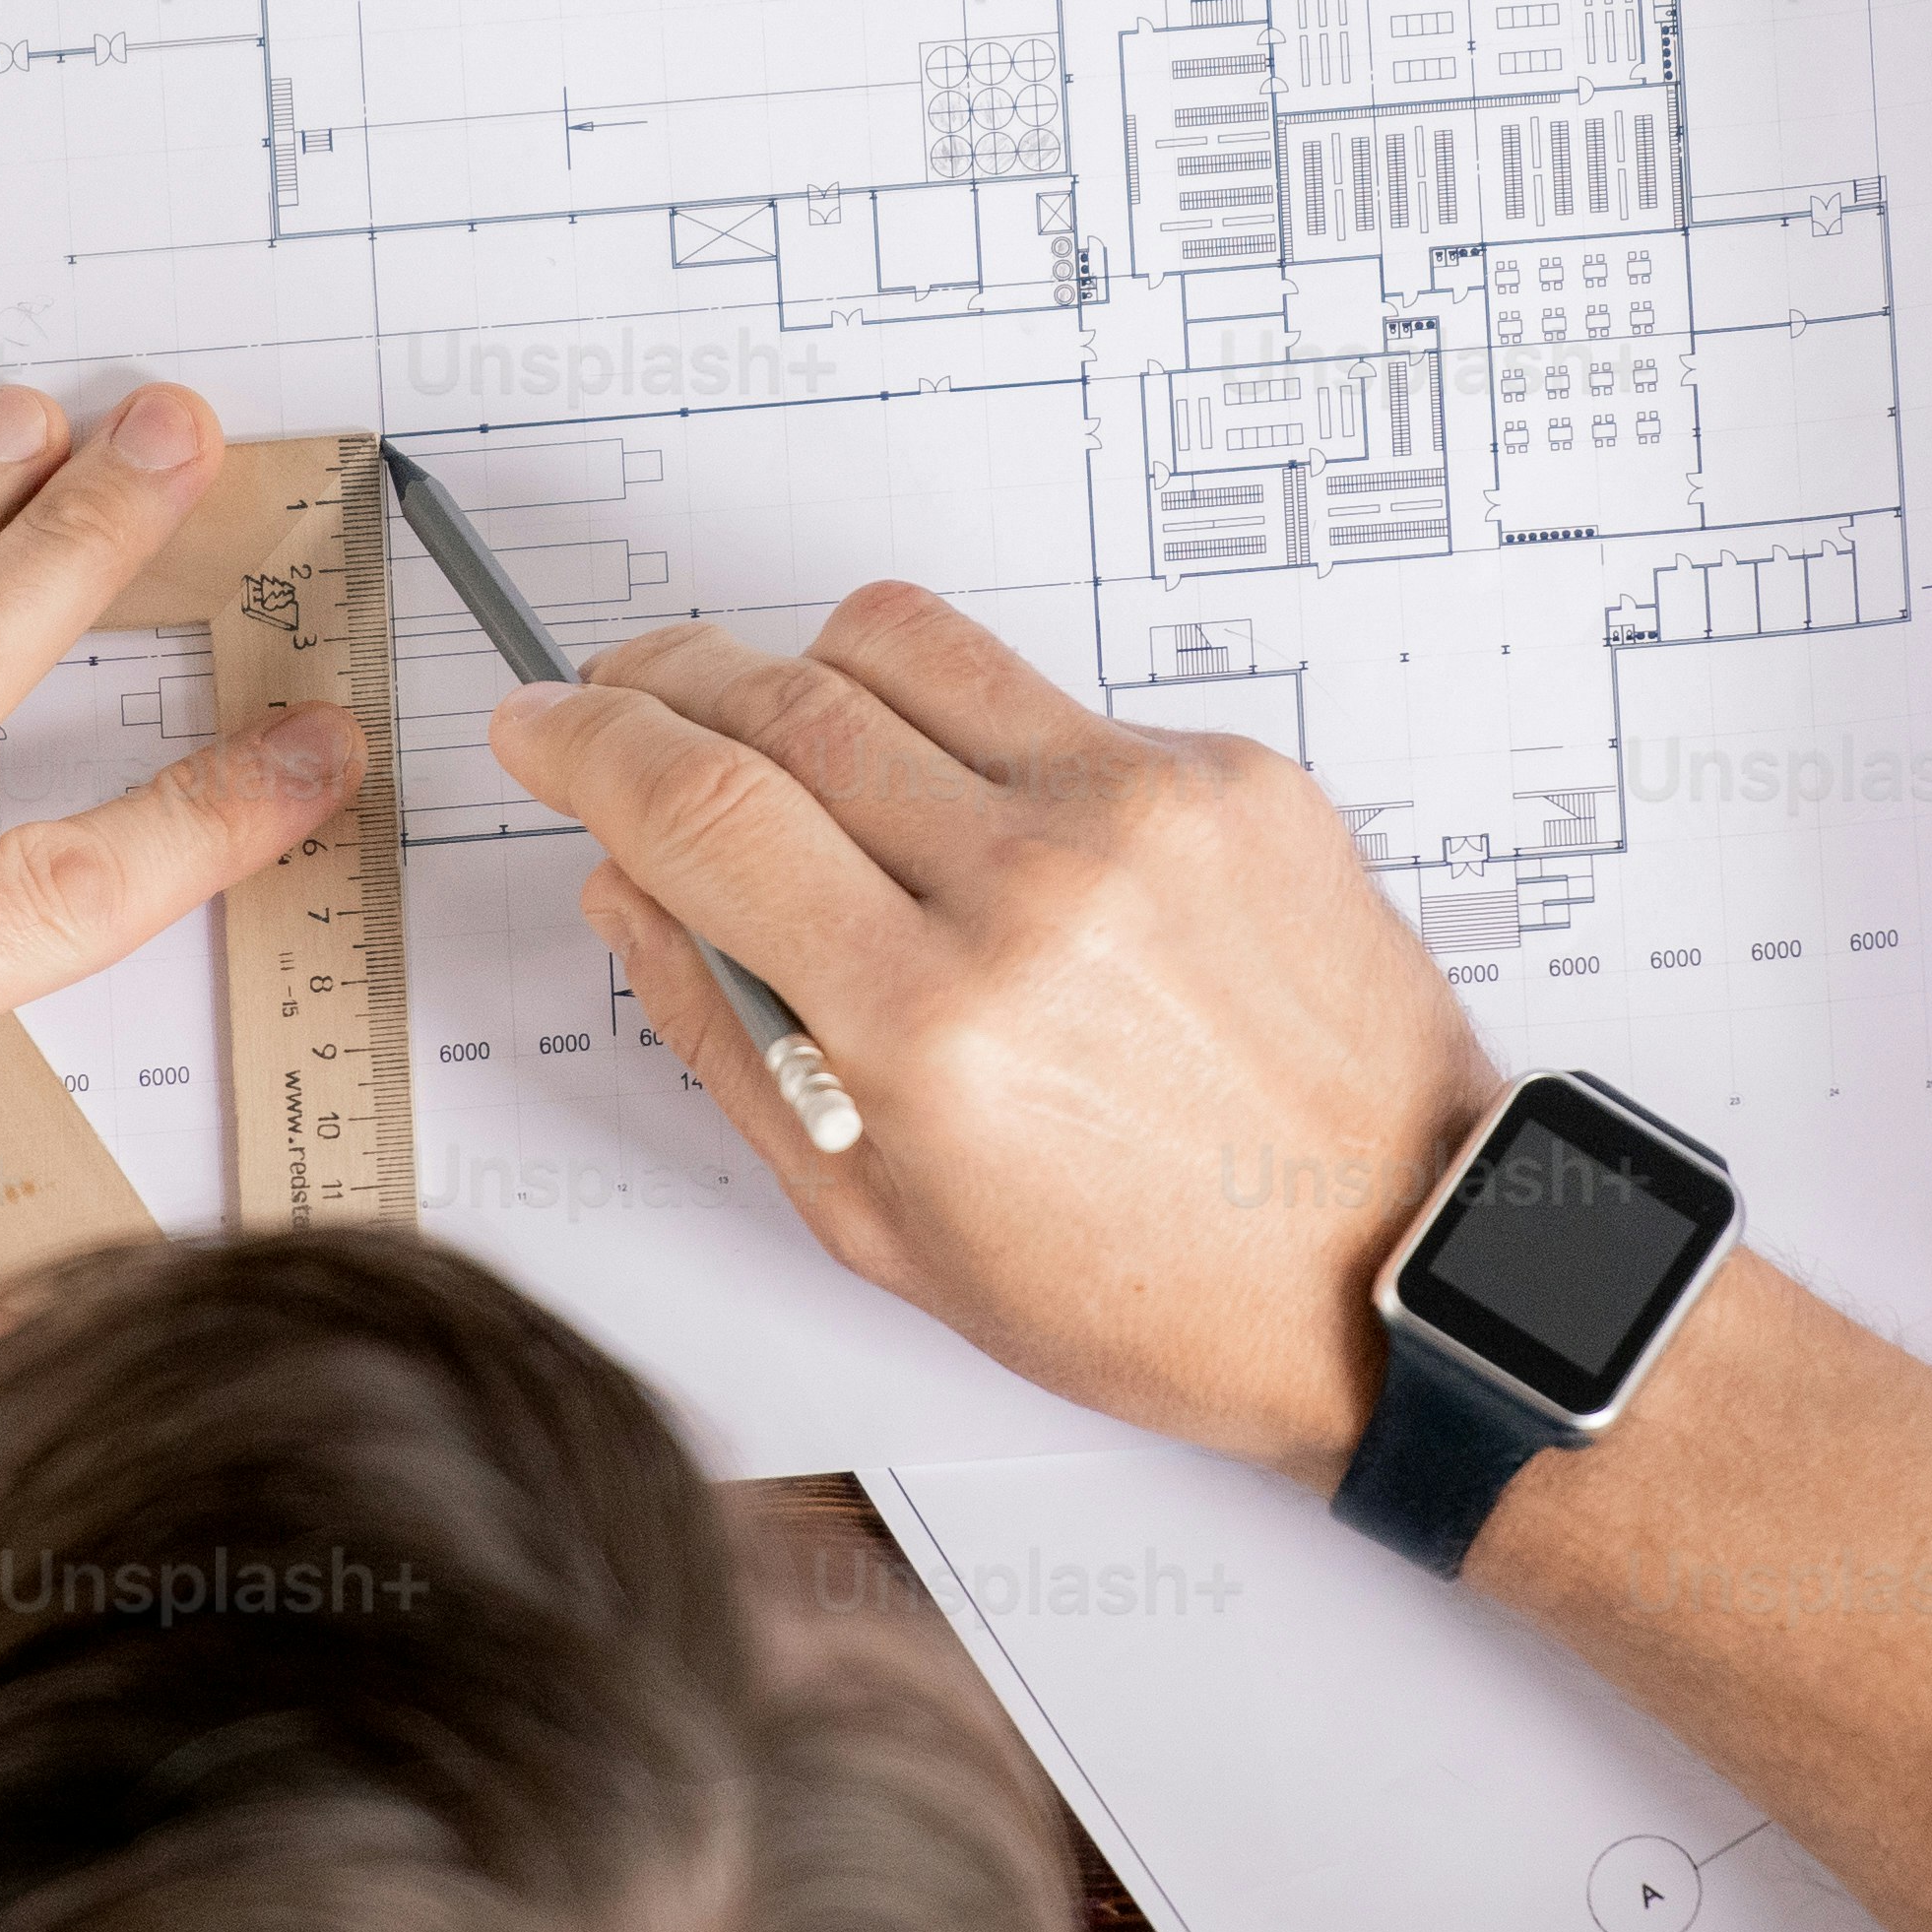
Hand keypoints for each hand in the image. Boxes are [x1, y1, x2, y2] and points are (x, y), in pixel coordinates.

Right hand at [488, 587, 1504, 1483]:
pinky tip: (973, 825)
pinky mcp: (1229, 775)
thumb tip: (630, 887)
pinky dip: (966, 736)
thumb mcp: (884, 1224)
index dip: (583, 743)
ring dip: (797, 673)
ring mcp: (1144, 812)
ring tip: (777, 744)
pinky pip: (1041, 695)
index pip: (696, 806)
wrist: (1391, 1263)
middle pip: (776, 697)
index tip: (540, 728)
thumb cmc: (1151, 1288)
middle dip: (659, 680)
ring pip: (898, 644)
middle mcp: (1036, 889)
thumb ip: (731, 1041)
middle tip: (621, 704)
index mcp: (931, 1025)